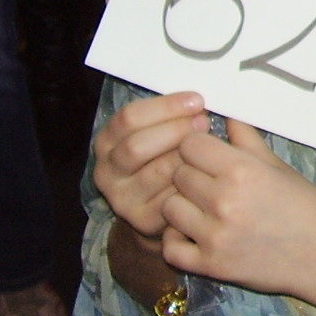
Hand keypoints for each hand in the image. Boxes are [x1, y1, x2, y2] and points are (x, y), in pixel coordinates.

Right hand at [92, 91, 207, 243]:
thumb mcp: (160, 131)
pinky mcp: (141, 219)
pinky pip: (171, 197)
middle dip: (176, 130)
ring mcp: (121, 197)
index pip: (129, 118)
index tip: (197, 100)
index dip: (166, 106)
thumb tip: (199, 96)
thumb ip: (171, 113)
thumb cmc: (166, 156)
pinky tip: (204, 173)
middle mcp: (107, 170)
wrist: (161, 207)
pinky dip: (190, 182)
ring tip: (208, 146)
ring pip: (157, 171)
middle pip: (137, 145)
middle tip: (204, 121)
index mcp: (107, 141)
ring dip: (187, 156)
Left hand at [160, 118, 315, 296]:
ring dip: (181, 206)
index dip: (197, 147)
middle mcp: (224, 201)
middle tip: (209, 182)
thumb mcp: (278, 166)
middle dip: (190, 174)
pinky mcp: (210, 265)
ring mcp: (215, 236)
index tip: (208, 155)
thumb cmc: (305, 206)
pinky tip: (195, 234)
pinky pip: (170, 247)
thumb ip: (246, 139)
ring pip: (168, 208)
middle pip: (177, 174)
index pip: (189, 145)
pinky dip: (177, 241)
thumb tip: (225, 113)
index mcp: (242, 170)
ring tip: (202, 208)